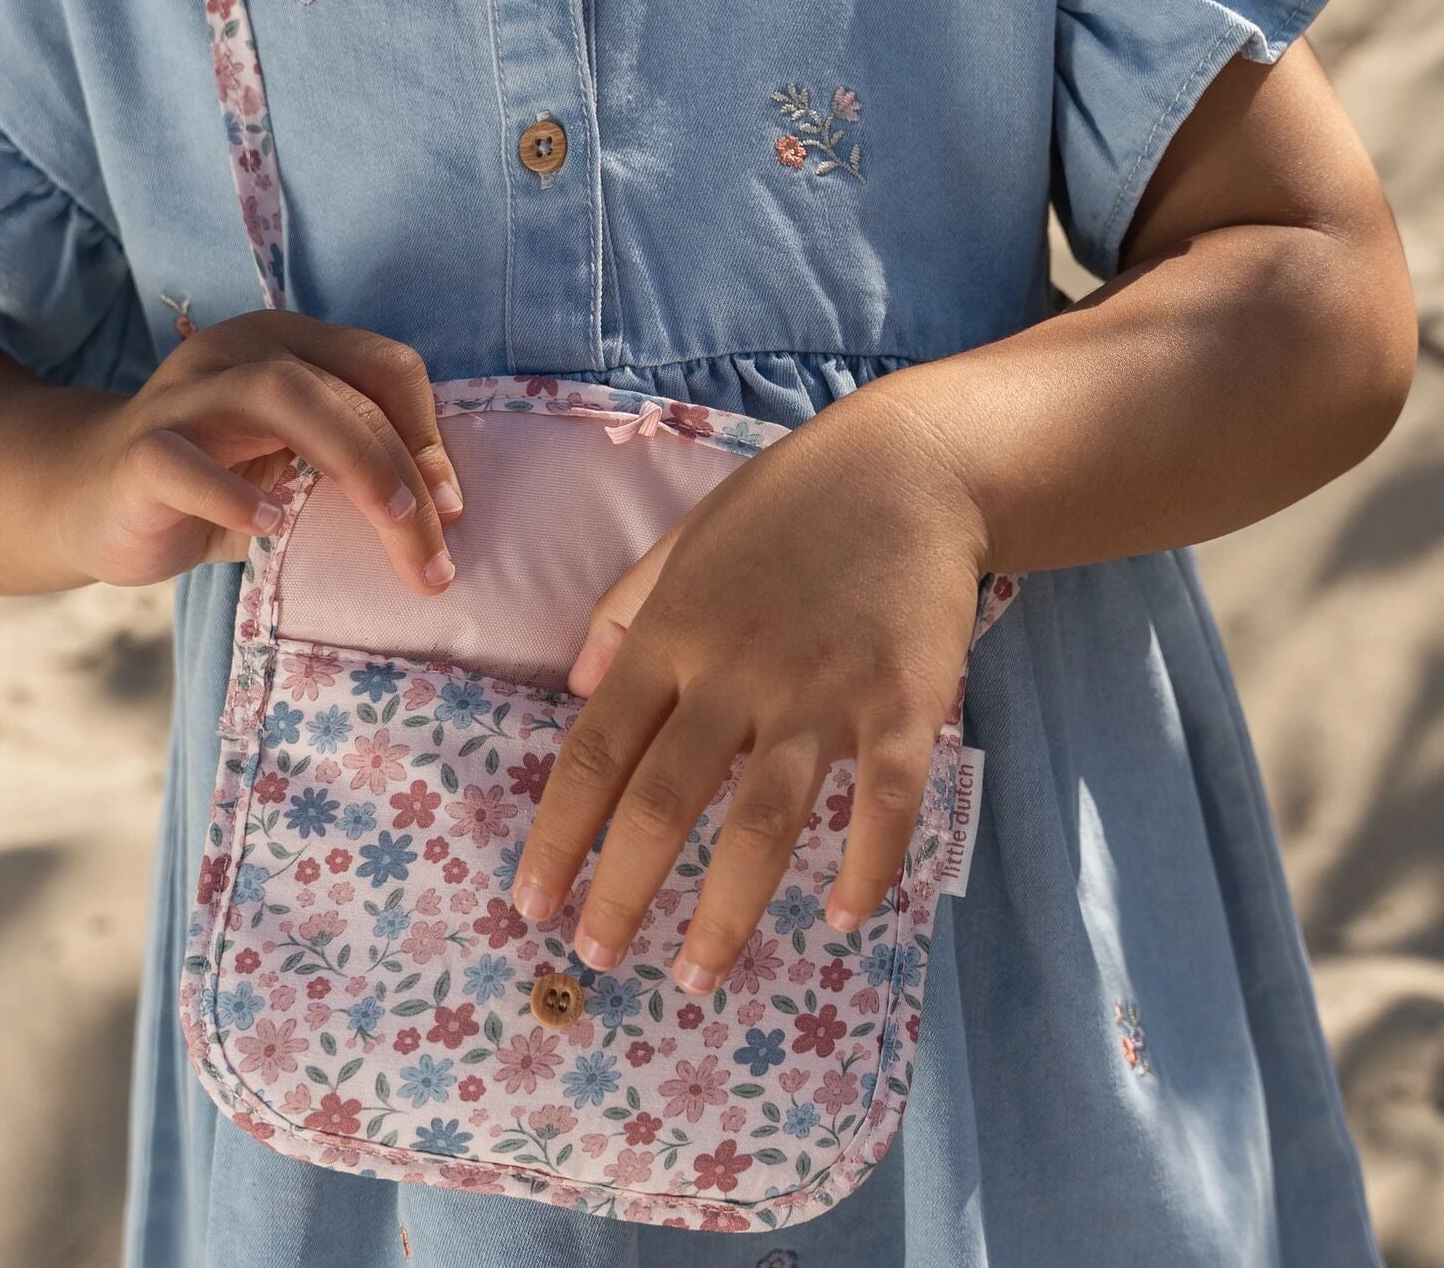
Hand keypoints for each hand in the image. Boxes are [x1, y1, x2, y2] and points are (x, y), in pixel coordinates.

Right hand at [46, 309, 465, 592]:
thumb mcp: (295, 466)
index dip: (429, 432)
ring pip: (278, 395)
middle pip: (342, 389)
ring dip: (349, 459)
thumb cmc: (214, 483)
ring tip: (386, 521)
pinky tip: (267, 527)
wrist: (91, 502)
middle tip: (434, 551)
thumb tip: (445, 511)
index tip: (451, 509)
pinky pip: (183, 462)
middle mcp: (239, 350)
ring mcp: (185, 395)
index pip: (384, 365)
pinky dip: (231, 493)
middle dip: (403, 470)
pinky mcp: (138, 450)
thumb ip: (354, 467)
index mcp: (289, 344)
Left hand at [508, 402, 987, 992]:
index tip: (532, 900)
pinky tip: (845, 918)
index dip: (558, 833)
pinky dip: (863, 870)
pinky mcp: (902, 705)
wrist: (911, 467)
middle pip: (664, 803)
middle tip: (596, 958)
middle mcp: (736, 671)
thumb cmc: (788, 503)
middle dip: (622, 891)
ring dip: (725, 914)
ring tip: (695, 976)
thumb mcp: (686, 541)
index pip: (596, 748)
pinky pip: (880, 807)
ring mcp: (822, 693)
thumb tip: (571, 686)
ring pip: (762, 827)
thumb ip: (625, 611)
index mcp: (675, 631)